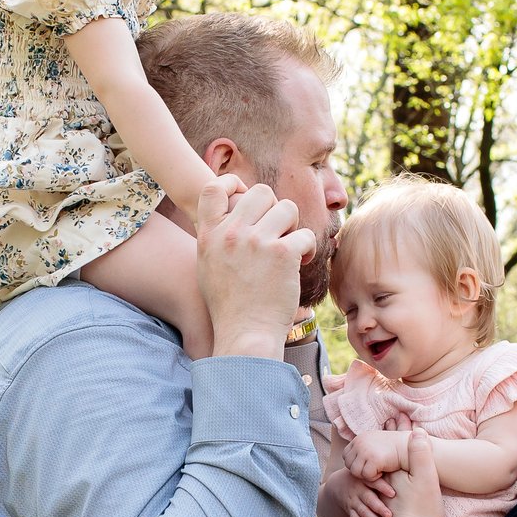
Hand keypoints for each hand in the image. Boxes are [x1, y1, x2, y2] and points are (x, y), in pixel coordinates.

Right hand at [196, 177, 314, 359]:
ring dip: (293, 227)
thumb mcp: (208, 266)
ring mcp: (257, 241)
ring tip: (290, 249)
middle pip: (261, 192)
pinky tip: (301, 264)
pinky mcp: (283, 253)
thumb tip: (236, 211)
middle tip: (277, 233)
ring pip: (287, 208)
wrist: (246, 334)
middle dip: (274, 209)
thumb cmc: (230, 305)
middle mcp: (231, 233)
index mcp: (209, 235)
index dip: (234, 183)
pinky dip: (308, 250)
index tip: (246, 197)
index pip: (214, 187)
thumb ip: (218, 237)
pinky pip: (305, 235)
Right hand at [337, 473, 395, 516]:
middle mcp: (358, 490)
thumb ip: (383, 474)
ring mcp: (353, 501)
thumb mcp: (369, 473)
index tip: (393, 494)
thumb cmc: (364, 478)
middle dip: (379, 508)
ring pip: (363, 511)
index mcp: (365, 479)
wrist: (339, 484)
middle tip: (389, 516)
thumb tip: (406, 471)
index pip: (374, 483)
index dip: (383, 488)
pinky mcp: (350, 510)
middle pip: (369, 499)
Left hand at [344, 430, 409, 481]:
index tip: (369, 465)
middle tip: (374, 470)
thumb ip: (364, 450)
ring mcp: (365, 450)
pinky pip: (365, 476)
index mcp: (359, 438)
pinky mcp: (373, 459)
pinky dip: (374, 478)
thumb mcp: (375, 444)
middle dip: (360, 470)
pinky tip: (382, 472)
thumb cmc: (395, 449)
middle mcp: (359, 442)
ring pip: (355, 472)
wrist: (409, 447)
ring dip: (366, 475)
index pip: (346, 456)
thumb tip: (351, 463)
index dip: (356, 464)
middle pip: (348, 464)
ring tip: (378, 471)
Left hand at [391, 430, 443, 516]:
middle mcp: (387, 479)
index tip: (397, 416)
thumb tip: (418, 431)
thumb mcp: (426, 479)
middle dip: (390, 440)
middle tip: (391, 424)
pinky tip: (391, 476)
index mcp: (395, 469)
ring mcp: (386, 492)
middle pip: (387, 455)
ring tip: (388, 447)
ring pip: (387, 469)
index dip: (399, 431)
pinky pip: (387, 483)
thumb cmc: (422, 510)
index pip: (396, 445)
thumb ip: (421, 455)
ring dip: (387, 456)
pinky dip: (388, 474)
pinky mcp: (389, 504)